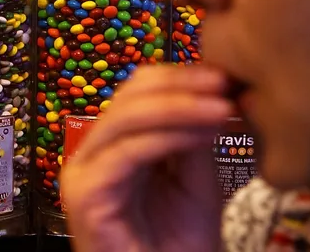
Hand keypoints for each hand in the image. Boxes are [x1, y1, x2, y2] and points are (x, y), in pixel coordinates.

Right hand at [61, 65, 233, 251]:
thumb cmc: (180, 244)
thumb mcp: (195, 179)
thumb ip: (194, 137)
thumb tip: (217, 87)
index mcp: (115, 144)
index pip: (137, 92)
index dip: (179, 77)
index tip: (225, 75)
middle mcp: (93, 152)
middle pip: (127, 96)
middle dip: (180, 85)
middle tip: (225, 83)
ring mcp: (83, 172)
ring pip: (125, 118)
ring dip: (178, 107)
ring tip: (221, 107)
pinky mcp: (86, 194)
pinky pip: (126, 153)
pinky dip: (167, 137)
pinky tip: (202, 133)